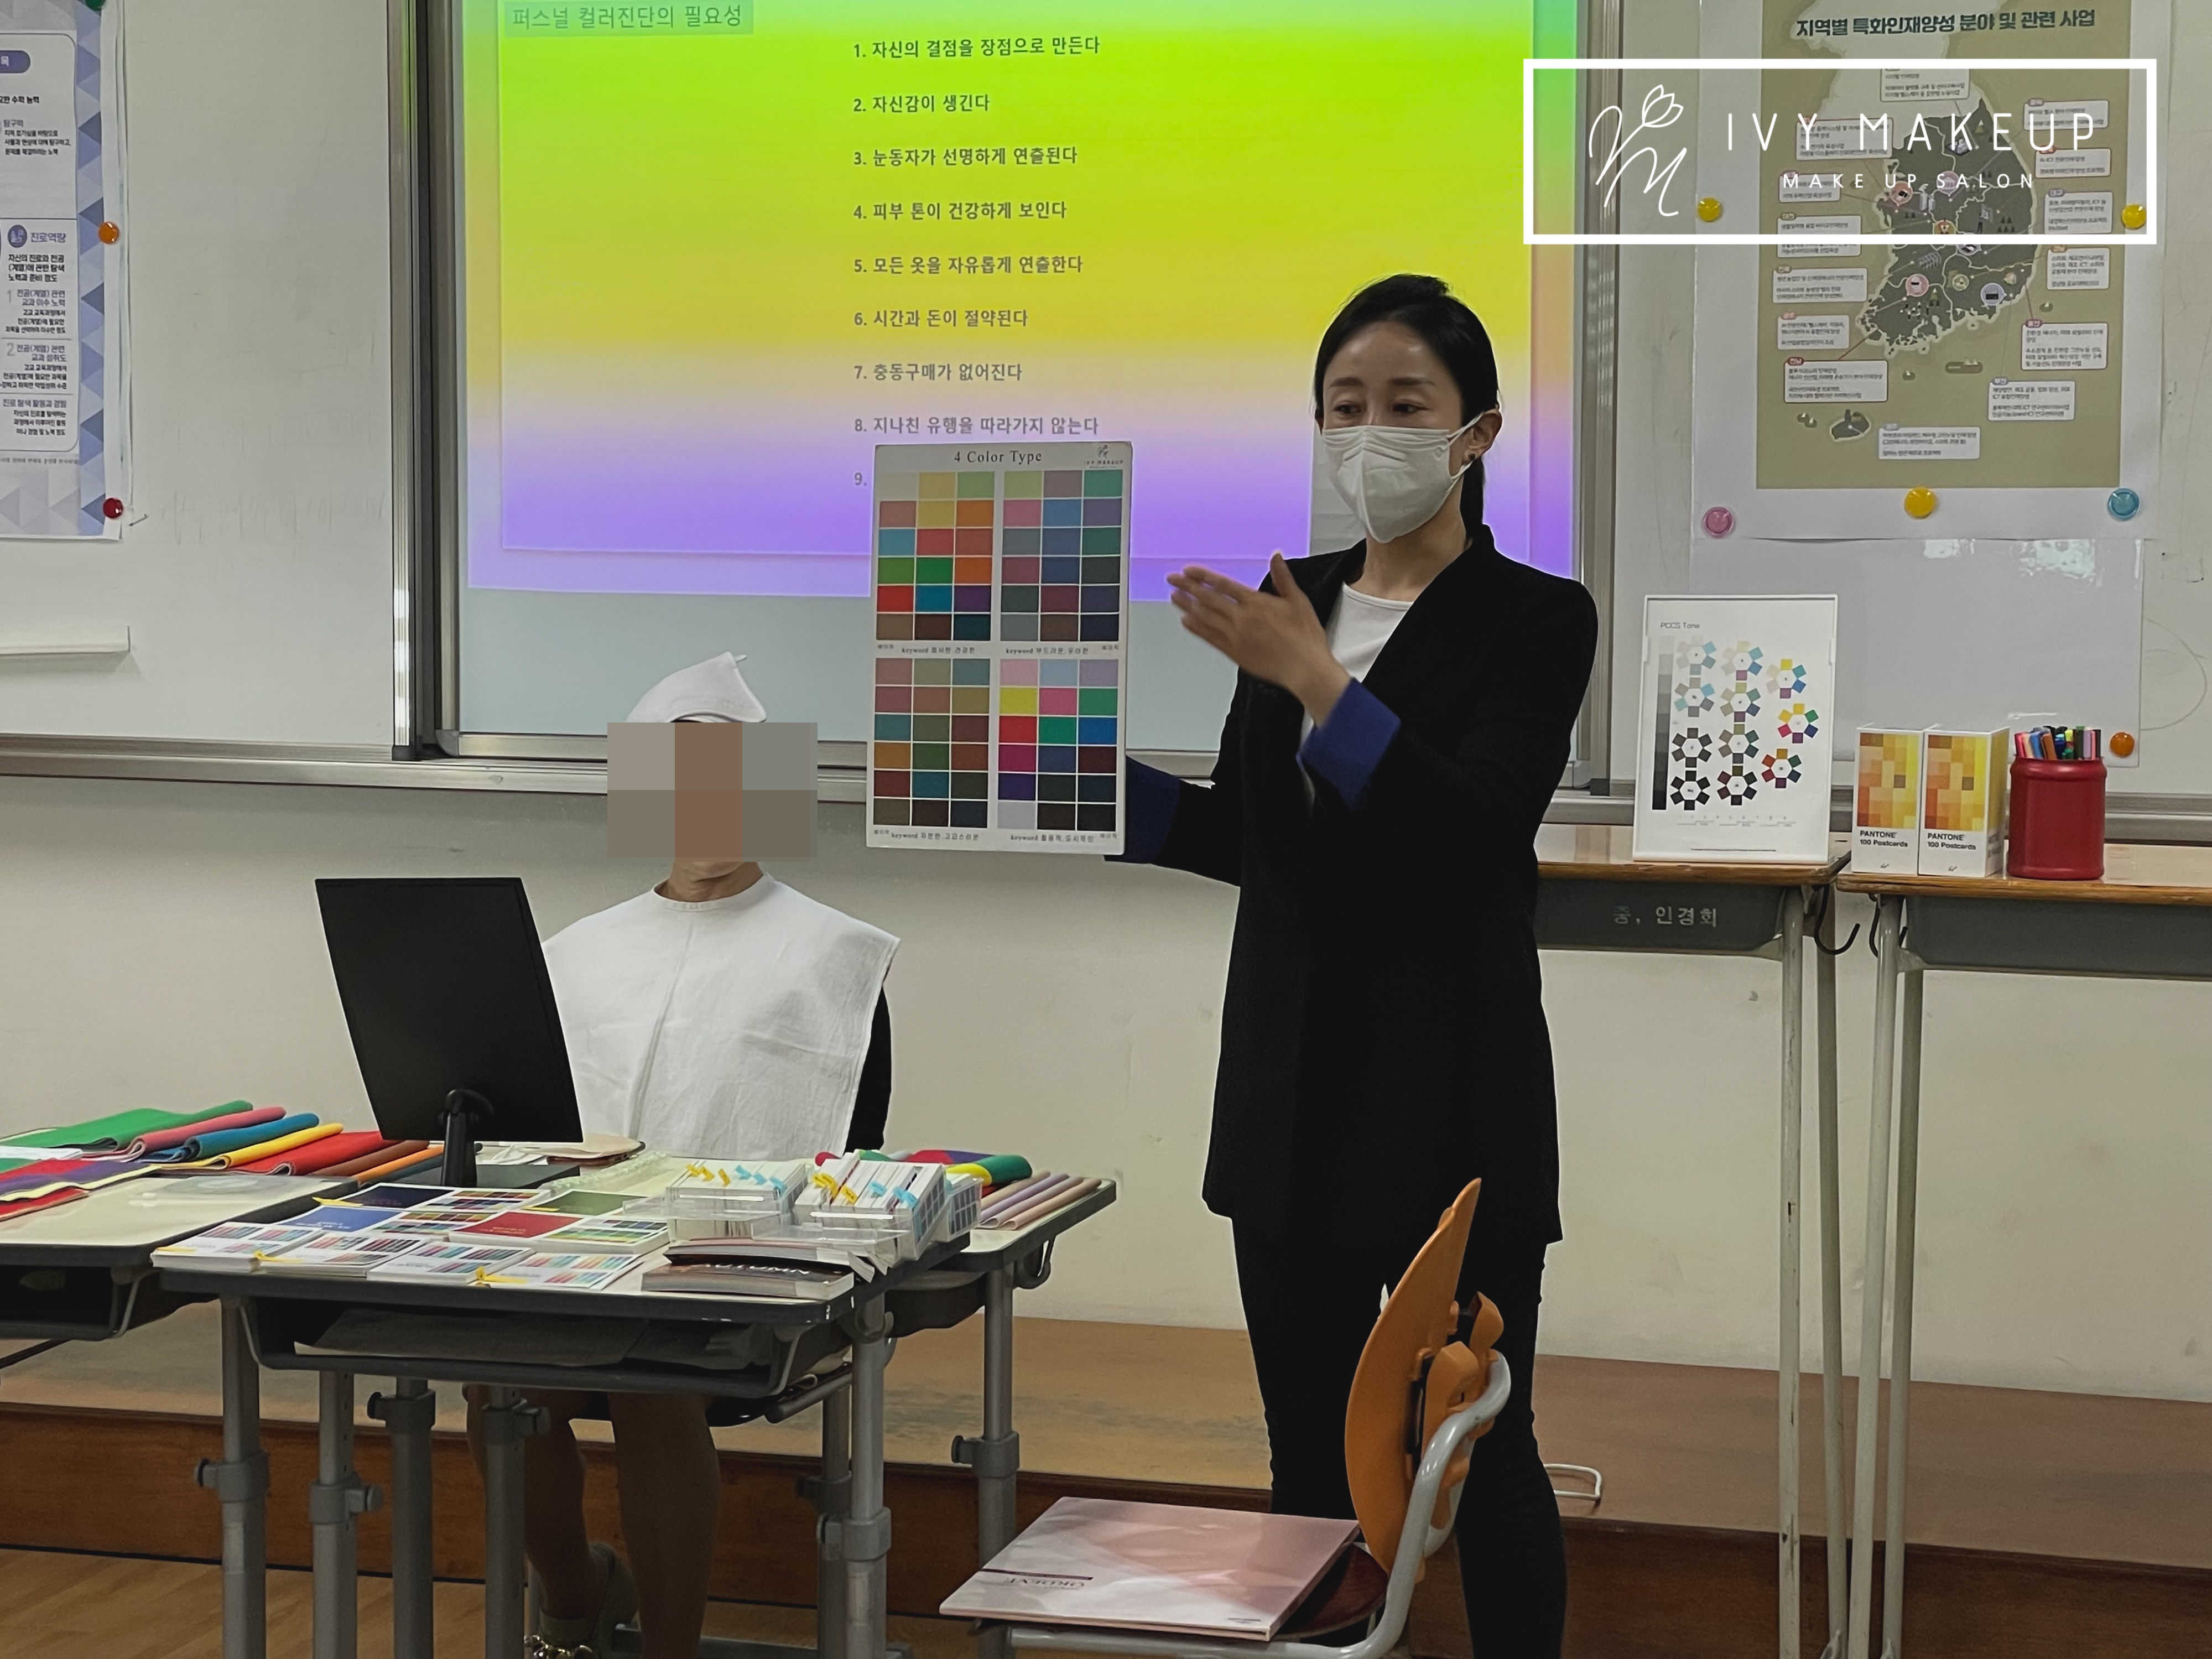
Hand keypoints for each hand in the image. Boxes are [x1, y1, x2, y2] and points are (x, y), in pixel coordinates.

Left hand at [1167, 553, 1351, 724]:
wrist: (1304, 668)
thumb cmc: (1305, 637)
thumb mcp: (1298, 601)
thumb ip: (1283, 578)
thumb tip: (1276, 556)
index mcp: (1256, 603)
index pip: (1223, 585)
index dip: (1203, 576)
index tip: (1189, 571)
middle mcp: (1242, 618)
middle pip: (1208, 598)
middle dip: (1188, 587)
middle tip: (1172, 579)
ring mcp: (1236, 636)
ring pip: (1205, 617)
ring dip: (1187, 605)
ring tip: (1174, 596)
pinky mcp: (1234, 652)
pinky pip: (1210, 637)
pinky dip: (1197, 628)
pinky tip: (1187, 621)